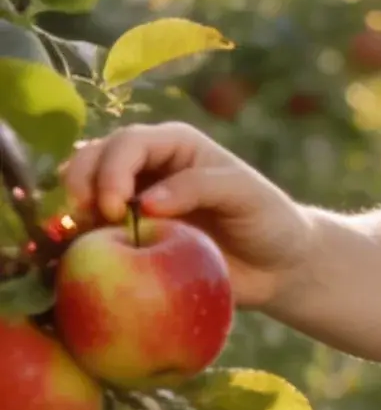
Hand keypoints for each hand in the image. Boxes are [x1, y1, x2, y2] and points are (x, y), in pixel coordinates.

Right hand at [59, 123, 313, 309]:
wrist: (277, 266)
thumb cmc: (267, 220)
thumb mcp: (244, 195)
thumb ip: (199, 187)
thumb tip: (145, 202)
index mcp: (174, 145)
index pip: (129, 143)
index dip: (112, 169)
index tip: (113, 207)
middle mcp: (148, 167)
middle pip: (96, 157)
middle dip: (83, 181)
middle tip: (86, 217)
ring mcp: (135, 201)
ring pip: (86, 188)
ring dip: (74, 207)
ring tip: (78, 232)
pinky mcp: (132, 236)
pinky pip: (96, 230)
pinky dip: (81, 236)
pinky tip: (78, 250)